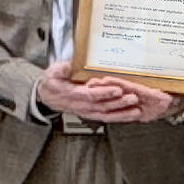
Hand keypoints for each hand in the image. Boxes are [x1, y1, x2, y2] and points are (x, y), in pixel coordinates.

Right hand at [37, 66, 166, 123]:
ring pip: (106, 115)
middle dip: (118, 103)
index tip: (117, 90)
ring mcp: (87, 112)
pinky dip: (120, 118)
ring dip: (122, 113)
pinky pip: (106, 118)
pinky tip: (131, 116)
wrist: (47, 96)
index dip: (104, 93)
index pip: (90, 95)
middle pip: (102, 106)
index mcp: (72, 94)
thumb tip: (69, 65)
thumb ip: (62, 69)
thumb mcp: (53, 71)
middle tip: (133, 98)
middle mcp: (81, 106)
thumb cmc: (53, 82)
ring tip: (136, 110)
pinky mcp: (92, 114)